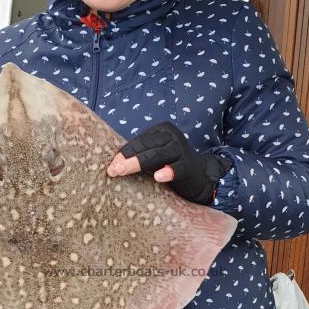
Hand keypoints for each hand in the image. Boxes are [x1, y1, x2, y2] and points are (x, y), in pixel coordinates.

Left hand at [106, 122, 230, 203]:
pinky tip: (159, 177)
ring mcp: (181, 149)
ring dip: (139, 163)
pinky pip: (178, 168)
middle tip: (112, 170)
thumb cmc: (168, 165)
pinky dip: (169, 172)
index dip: (123, 153)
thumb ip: (138, 155)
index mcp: (160, 130)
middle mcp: (171, 136)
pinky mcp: (190, 166)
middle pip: (146, 146)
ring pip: (158, 155)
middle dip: (127, 159)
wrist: (199, 175)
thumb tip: (111, 163)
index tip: (110, 166)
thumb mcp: (153, 155)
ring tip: (123, 171)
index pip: (138, 141)